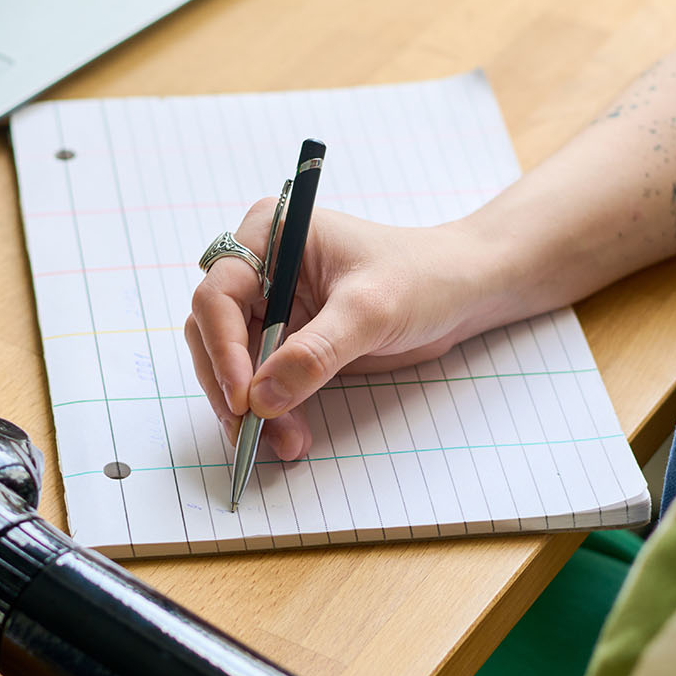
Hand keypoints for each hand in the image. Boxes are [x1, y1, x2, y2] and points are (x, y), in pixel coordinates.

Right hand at [185, 206, 488, 459]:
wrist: (462, 290)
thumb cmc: (422, 277)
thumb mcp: (370, 310)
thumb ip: (316, 352)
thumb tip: (262, 398)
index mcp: (268, 233)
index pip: (219, 294)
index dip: (221, 348)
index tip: (243, 396)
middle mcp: (260, 266)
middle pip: (214, 334)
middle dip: (231, 387)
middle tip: (248, 433)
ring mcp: (272, 304)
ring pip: (234, 365)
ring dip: (249, 409)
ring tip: (282, 442)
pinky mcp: (289, 339)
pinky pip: (263, 381)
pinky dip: (270, 411)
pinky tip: (290, 435)